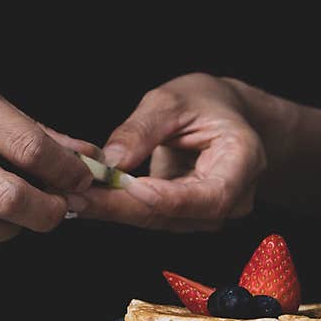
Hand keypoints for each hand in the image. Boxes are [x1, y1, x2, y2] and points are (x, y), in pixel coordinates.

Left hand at [79, 73, 266, 230]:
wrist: (221, 115)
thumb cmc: (204, 102)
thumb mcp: (172, 100)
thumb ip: (142, 130)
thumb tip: (111, 162)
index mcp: (244, 160)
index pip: (212, 195)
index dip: (171, 198)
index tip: (130, 187)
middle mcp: (234, 196)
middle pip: (179, 214)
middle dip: (126, 206)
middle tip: (80, 196)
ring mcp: (211, 212)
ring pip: (161, 220)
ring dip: (116, 210)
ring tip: (76, 195)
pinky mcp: (187, 217)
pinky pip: (152, 216)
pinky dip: (120, 207)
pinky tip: (90, 197)